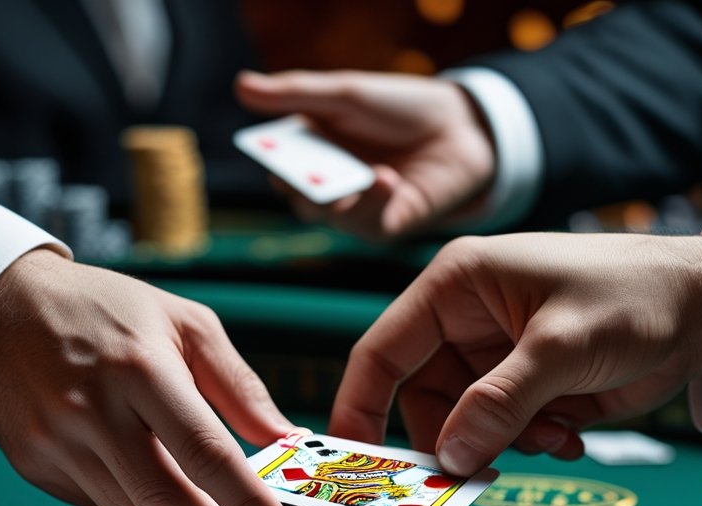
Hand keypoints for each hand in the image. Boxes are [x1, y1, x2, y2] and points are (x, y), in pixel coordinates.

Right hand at [0, 249, 294, 505]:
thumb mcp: (184, 322)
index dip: (245, 501)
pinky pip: (100, 505)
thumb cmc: (104, 310)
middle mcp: (92, 411)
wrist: (0, 307)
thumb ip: (238, 385)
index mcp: (139, 367)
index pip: (203, 451)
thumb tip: (283, 439)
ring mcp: (56, 443)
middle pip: (164, 500)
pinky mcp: (36, 465)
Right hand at [235, 69, 495, 241]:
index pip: (277, 163)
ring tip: (360, 172)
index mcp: (309, 149)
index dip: (271, 160)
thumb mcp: (346, 94)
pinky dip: (372, 201)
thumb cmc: (399, 108)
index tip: (269, 151)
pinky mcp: (384, 224)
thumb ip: (296, 95)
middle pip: (296, 195)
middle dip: (298, 185)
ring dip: (338, 196)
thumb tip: (241, 86)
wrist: (460, 127)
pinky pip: (366, 223)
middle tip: (300, 174)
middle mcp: (325, 183)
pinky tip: (386, 177)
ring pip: (326, 215)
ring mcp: (353, 208)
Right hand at [329, 233, 701, 474]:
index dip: (360, 406)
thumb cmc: (636, 297)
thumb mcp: (562, 346)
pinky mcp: (526, 384)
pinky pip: (500, 431)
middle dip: (451, 438)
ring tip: (553, 437)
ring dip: (501, 444)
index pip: (382, 351)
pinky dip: (529, 444)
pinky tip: (570, 434)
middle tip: (470, 477)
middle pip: (420, 397)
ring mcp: (495, 355)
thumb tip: (449, 458)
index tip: (350, 460)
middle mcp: (465, 320)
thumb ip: (500, 402)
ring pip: (463, 422)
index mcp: (456, 286)